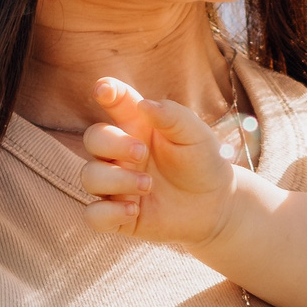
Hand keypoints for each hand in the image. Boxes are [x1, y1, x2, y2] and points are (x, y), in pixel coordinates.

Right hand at [77, 76, 240, 244]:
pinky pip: (93, 215)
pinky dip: (107, 213)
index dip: (105, 91)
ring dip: (116, 180)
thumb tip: (145, 105)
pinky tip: (133, 210)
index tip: (103, 89)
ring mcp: (116, 185)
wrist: (216, 206)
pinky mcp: (118, 216)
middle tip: (142, 153)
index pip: (115, 102)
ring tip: (149, 185)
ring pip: (89, 177)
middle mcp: (120, 154)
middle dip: (112, 144)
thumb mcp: (196, 136)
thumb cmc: (203, 163)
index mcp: (138, 126)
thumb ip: (173, 116)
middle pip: (93, 138)